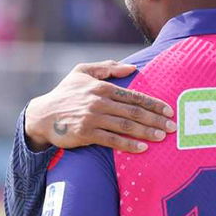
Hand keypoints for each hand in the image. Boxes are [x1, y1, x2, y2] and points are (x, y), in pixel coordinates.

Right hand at [24, 60, 175, 152]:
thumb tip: (132, 67)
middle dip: (156, 119)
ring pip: (126, 126)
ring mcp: (92, 118)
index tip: (169, 110)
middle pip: (134, 112)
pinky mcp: (86, 134)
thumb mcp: (82, 72)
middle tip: (173, 127)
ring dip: (146, 132)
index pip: (134, 96)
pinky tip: (142, 148)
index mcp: (101, 87)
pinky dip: (128, 144)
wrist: (42, 115)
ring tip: (162, 137)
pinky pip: (112, 140)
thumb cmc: (65, 93)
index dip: (153, 103)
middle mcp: (99, 102)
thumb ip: (107, 68)